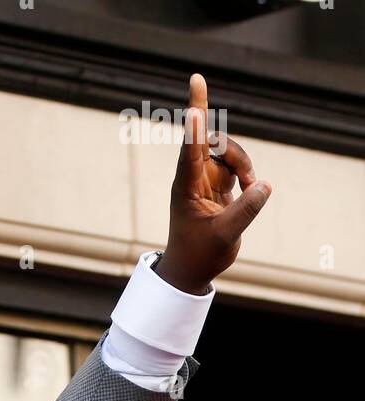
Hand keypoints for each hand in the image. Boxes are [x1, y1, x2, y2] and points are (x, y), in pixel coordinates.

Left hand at [155, 73, 270, 295]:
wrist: (191, 270)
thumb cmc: (199, 255)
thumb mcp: (225, 236)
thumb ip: (245, 210)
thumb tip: (264, 184)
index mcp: (186, 186)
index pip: (191, 146)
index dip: (196, 117)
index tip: (196, 81)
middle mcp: (193, 177)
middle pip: (212, 141)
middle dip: (235, 150)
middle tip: (248, 179)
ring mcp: (204, 178)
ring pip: (227, 151)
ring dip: (243, 163)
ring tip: (250, 187)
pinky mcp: (216, 183)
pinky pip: (234, 164)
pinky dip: (246, 173)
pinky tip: (248, 189)